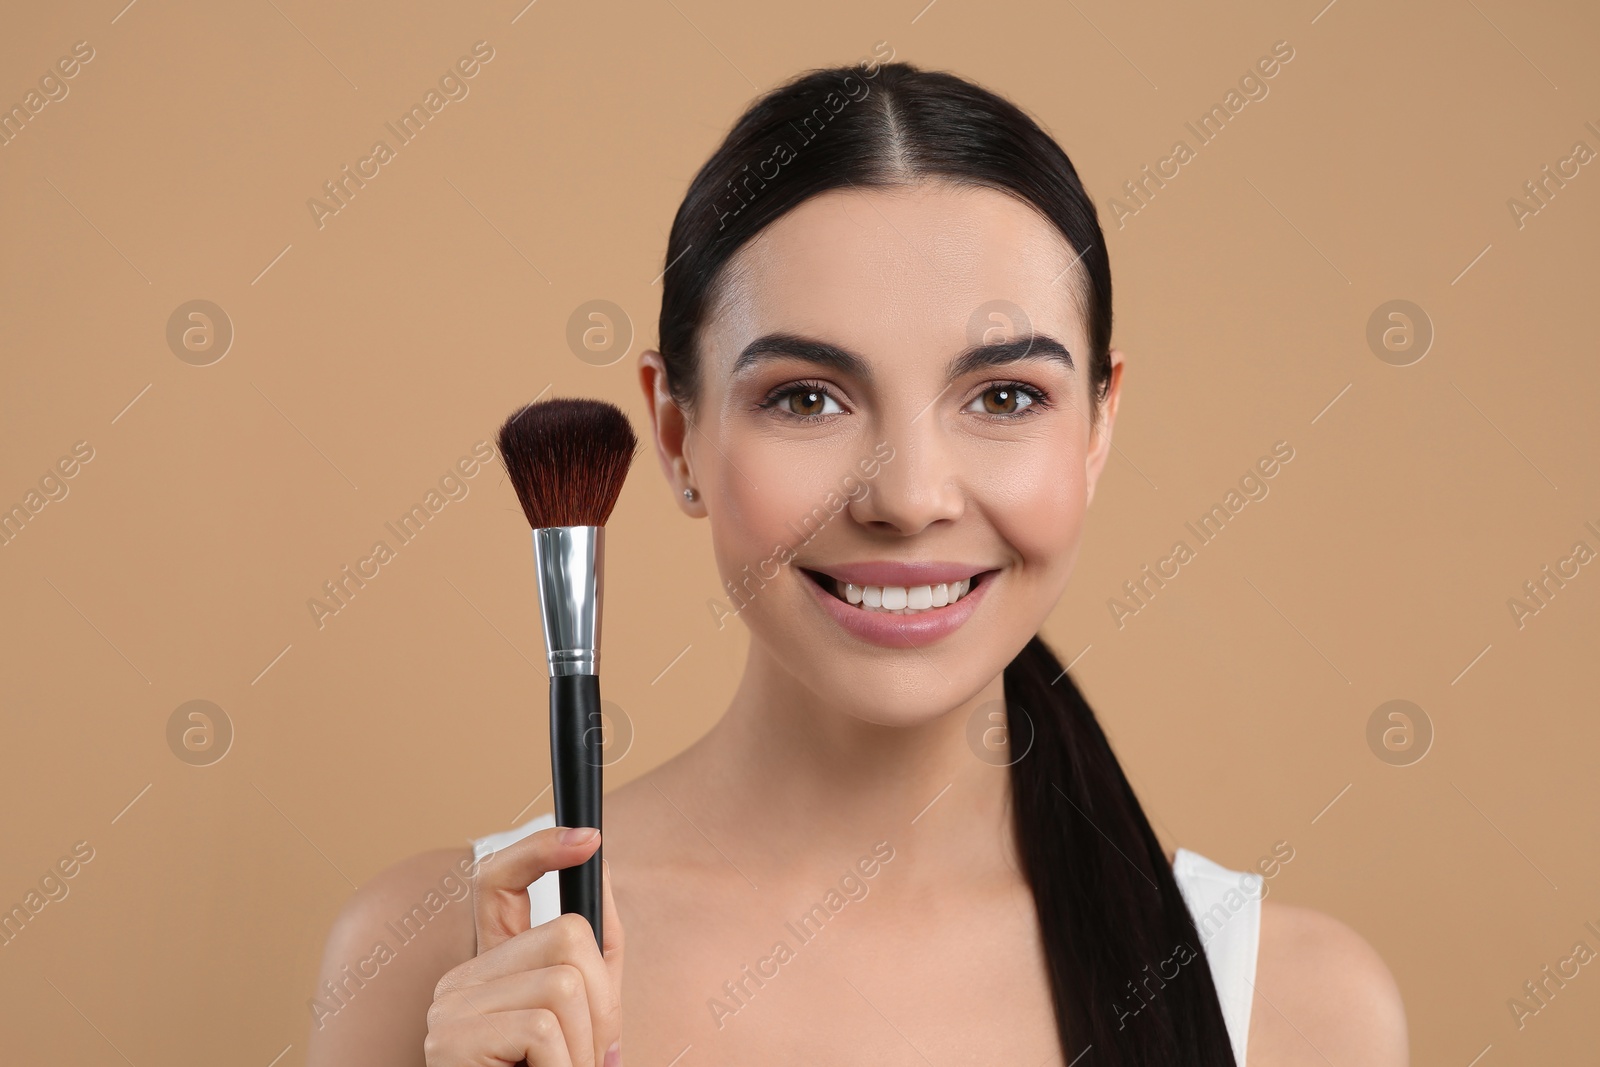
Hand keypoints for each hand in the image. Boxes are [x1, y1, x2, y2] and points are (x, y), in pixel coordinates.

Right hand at [424, 826, 624, 1065]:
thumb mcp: (581, 1023)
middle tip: (584, 1057)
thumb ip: (594, 962)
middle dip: (602, 1003)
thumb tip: (602, 878)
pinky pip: (543, 1028)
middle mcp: (461, 979)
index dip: (539, 849)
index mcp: (492, 970)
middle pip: (568, 936)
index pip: (499, 879)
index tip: (590, 837)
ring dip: (584, 1048)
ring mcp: (450, 1007)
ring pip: (565, 984)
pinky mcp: (452, 1039)